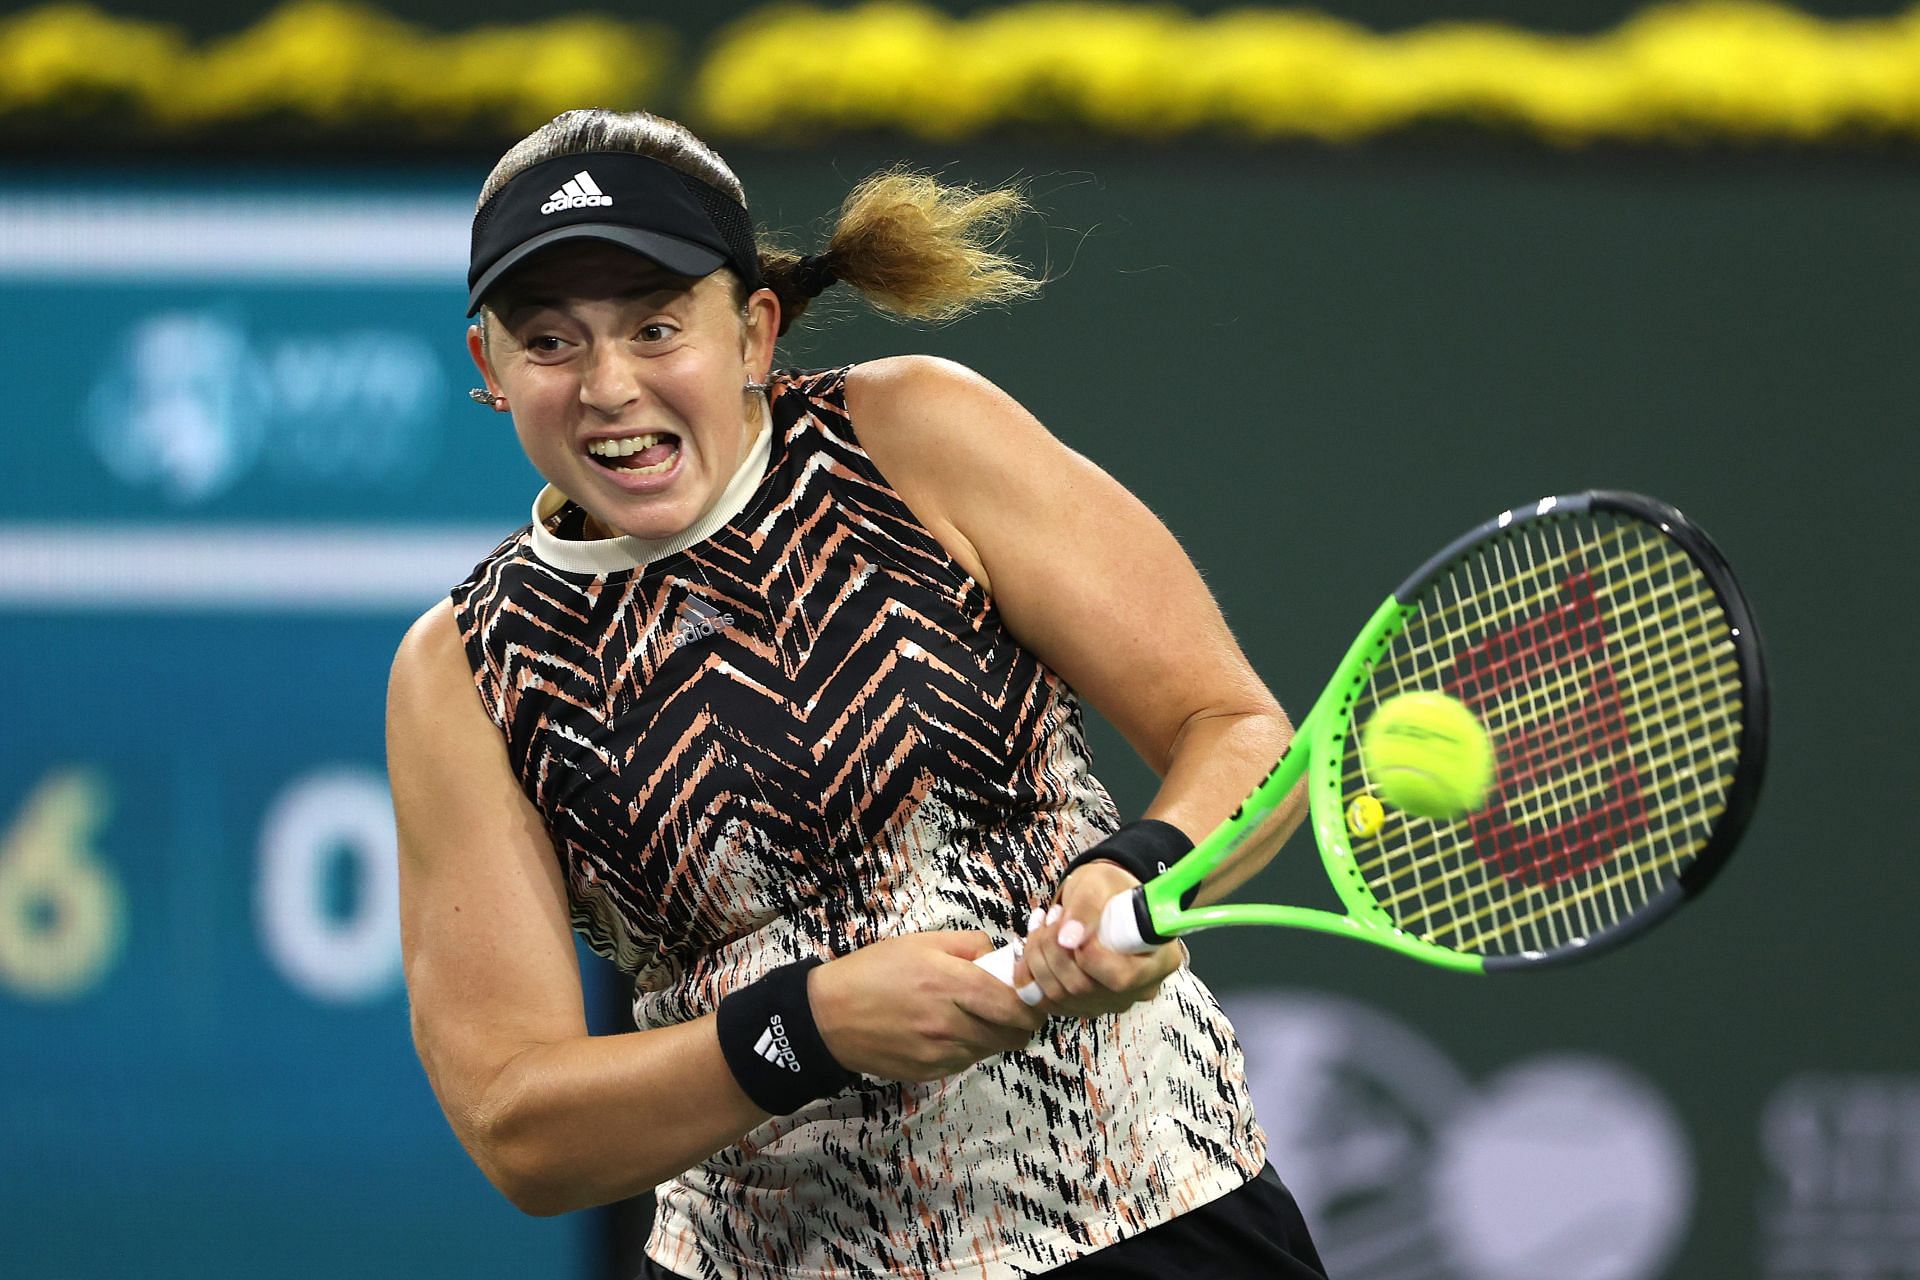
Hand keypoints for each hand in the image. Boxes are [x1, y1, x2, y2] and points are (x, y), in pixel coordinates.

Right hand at [808, 932, 1048, 1082]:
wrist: (828, 1017)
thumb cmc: (873, 972)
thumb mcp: (920, 942)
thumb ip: (967, 945)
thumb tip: (1001, 956)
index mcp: (950, 984)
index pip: (1015, 1005)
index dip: (1033, 1002)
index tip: (1033, 994)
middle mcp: (950, 1024)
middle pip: (1013, 1034)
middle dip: (1022, 1021)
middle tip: (1013, 1007)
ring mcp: (940, 1053)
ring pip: (993, 1050)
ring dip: (996, 1034)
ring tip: (977, 1016)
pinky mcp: (930, 1073)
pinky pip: (967, 1061)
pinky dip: (970, 1047)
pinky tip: (950, 1030)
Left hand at [1014, 861, 1183, 1016]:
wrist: (1101, 899)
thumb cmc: (1108, 887)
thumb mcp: (1099, 883)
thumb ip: (1086, 907)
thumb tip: (1068, 938)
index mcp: (1160, 959)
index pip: (1122, 978)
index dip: (1090, 957)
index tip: (1070, 927)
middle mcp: (1139, 988)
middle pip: (1086, 989)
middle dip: (1054, 951)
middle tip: (1050, 916)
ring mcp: (1112, 1001)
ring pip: (1062, 997)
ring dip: (1038, 959)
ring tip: (1042, 925)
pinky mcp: (1087, 1006)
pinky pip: (1050, 1003)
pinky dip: (1031, 977)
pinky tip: (1032, 948)